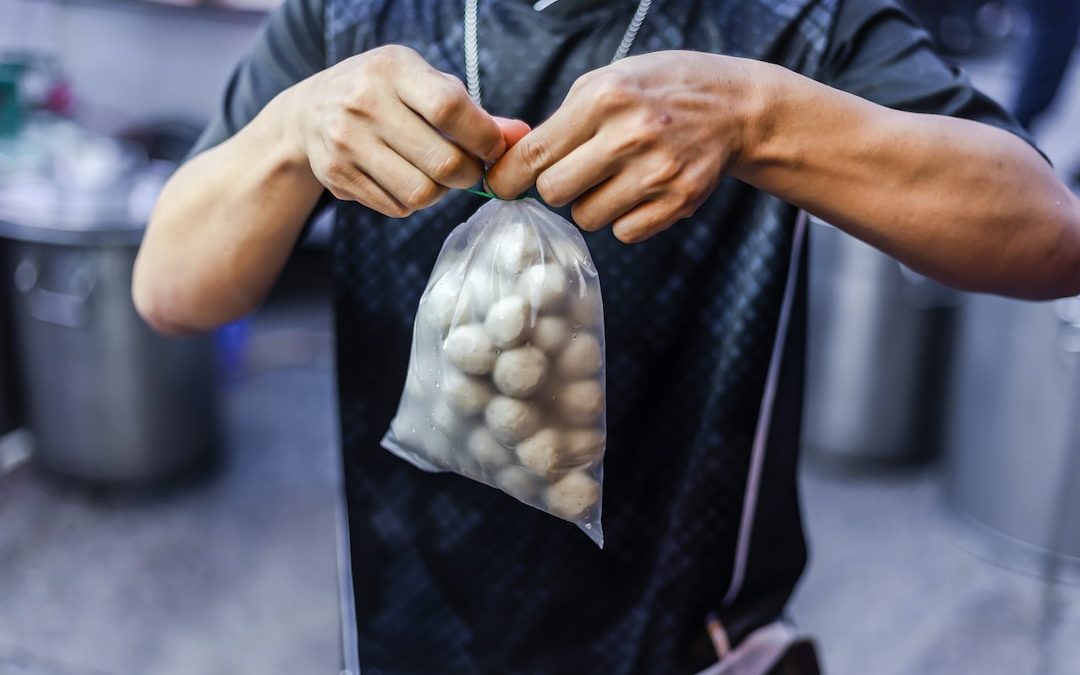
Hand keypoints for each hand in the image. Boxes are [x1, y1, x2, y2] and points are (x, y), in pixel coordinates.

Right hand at [283, 44, 529, 216]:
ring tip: (434, 174)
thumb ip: (473, 112)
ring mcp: (346, 142)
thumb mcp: (423, 85)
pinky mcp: (337, 176)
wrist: (309, 112)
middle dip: (468, 174)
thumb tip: (520, 137)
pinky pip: (398, 207)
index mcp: (392, 69)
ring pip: (422, 193)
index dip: (483, 138)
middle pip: (442, 162)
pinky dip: (412, 202)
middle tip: (468, 169)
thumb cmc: (384, 94)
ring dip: (440, 192)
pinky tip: (404, 178)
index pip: (450, 108)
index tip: (493, 150)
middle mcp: (364, 102)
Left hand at [487, 51, 762, 241]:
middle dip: (556, 187)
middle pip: (554, 191)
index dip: (509, 176)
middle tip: (575, 173)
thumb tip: (511, 161)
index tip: (501, 186)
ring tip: (615, 178)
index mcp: (605, 98)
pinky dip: (624, 219)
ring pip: (587, 217)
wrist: (734, 108)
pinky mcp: (678, 201)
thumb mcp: (609, 81)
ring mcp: (657, 172)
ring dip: (592, 204)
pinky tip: (640, 192)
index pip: (535, 153)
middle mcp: (630, 135)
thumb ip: (563, 119)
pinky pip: (624, 233)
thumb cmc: (660, 91)